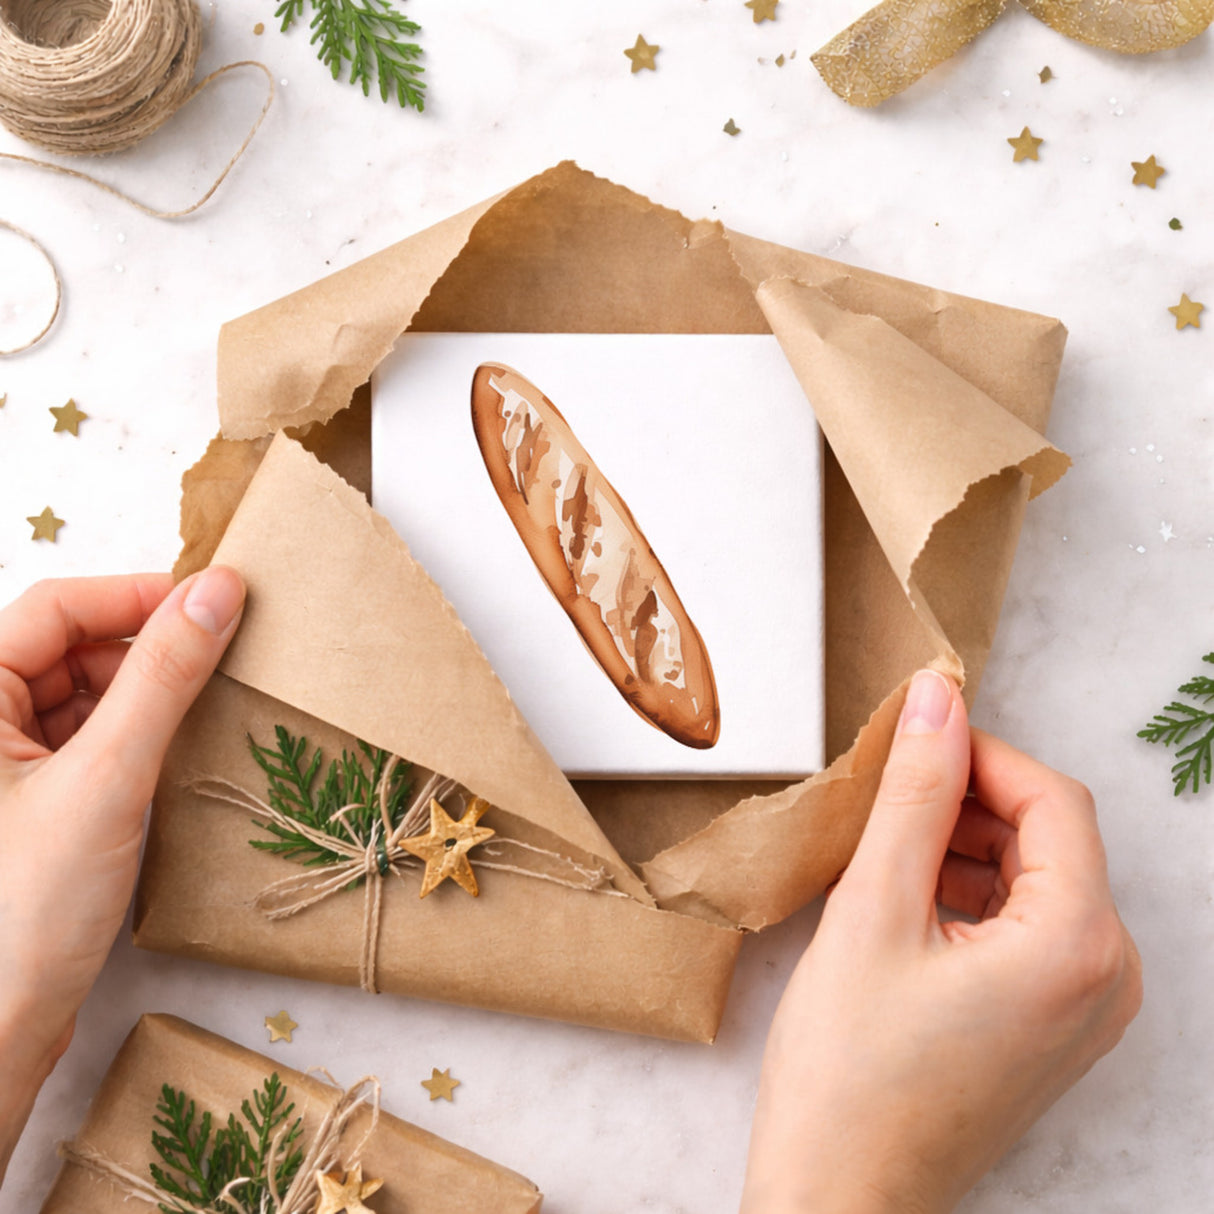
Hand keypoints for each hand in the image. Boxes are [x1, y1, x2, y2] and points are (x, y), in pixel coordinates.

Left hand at [0, 569, 244, 1181]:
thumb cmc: (22, 911)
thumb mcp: (107, 778)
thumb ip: (164, 677)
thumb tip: (218, 591)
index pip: (55, 608)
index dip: (135, 595)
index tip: (216, 599)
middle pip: (71, 647)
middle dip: (147, 645)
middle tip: (226, 651)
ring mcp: (7, 767)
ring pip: (86, 694)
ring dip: (148, 691)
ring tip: (212, 701)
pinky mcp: (35, 804)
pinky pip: (93, 740)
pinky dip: (139, 735)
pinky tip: (181, 749)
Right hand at [741, 669, 1142, 1213]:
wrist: (840, 1198)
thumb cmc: (849, 1073)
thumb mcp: (873, 910)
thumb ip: (913, 794)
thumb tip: (937, 700)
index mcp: (1078, 946)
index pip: (1052, 799)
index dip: (979, 754)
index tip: (909, 739)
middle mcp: (1107, 979)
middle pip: (1049, 838)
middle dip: (966, 804)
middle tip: (880, 801)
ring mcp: (1086, 1010)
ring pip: (1034, 880)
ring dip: (962, 848)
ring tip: (880, 857)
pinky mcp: (1054, 1028)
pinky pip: (1028, 929)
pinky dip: (969, 897)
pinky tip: (901, 905)